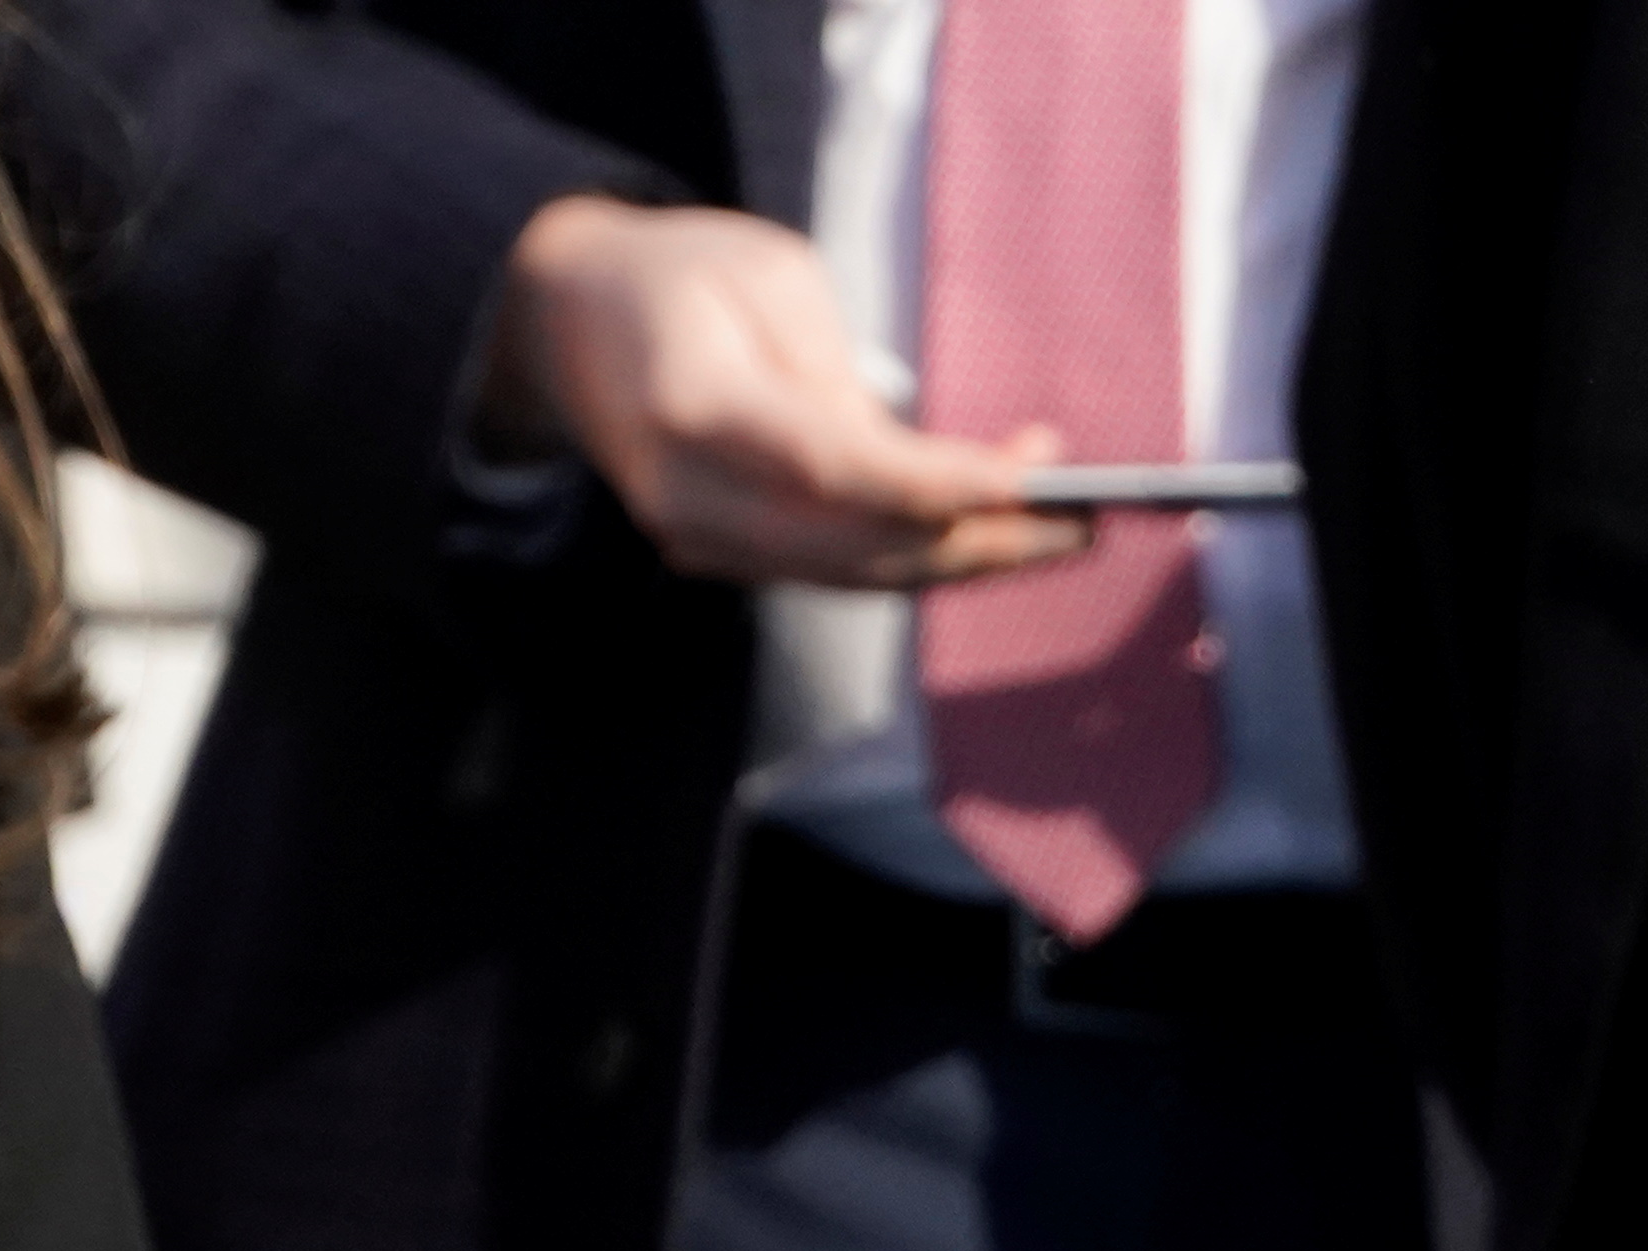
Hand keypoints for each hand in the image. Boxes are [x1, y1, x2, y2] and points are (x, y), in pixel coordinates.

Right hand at [482, 197, 1086, 588]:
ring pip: (848, 577)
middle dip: (978, 542)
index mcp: (695, 407)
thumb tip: (918, 468)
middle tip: (1082, 522)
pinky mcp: (713, 553)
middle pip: (852, 548)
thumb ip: (837, 376)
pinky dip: (912, 558)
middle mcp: (686, 496)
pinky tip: (981, 532)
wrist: (565, 325)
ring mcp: (692, 538)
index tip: (1031, 480)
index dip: (938, 486)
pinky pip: (828, 572)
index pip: (835, 469)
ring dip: (959, 561)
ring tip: (1056, 533)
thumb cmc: (680, 277)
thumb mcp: (772, 278)